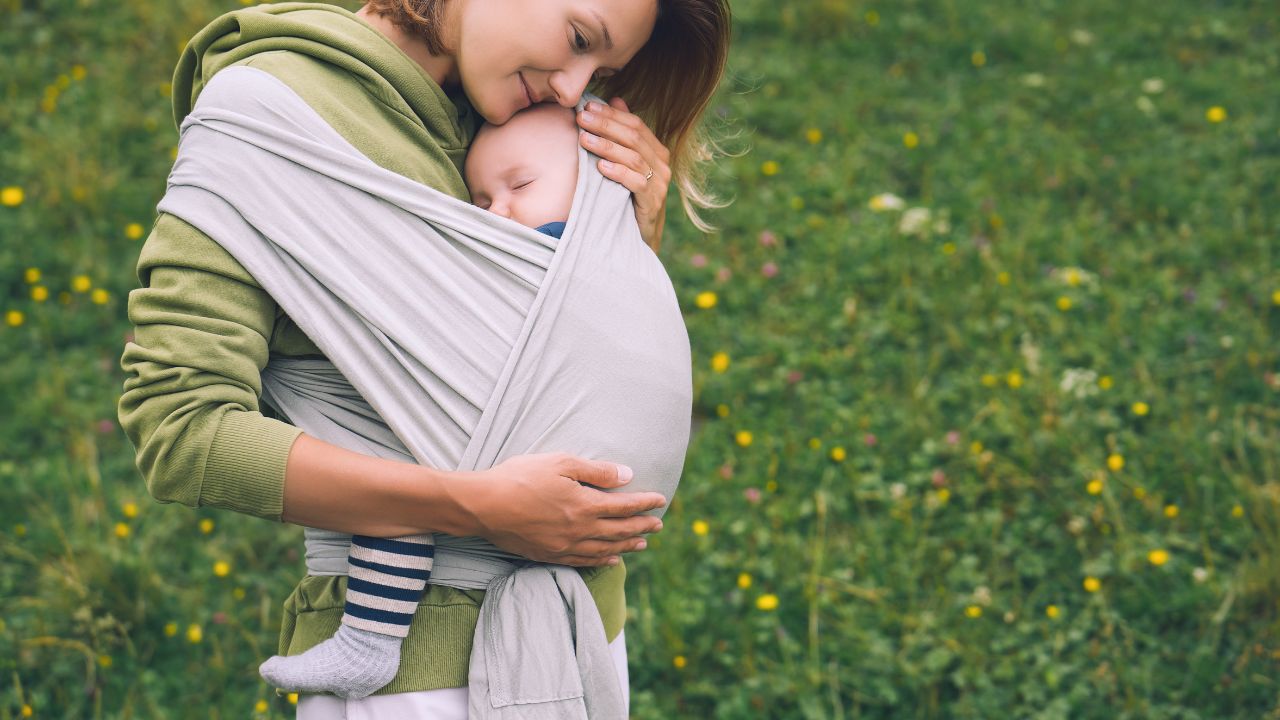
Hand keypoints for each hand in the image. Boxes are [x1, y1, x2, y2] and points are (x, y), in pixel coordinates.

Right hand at [456, 452, 666, 566]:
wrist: (483, 506)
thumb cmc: (519, 477)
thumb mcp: (560, 462)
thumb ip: (596, 471)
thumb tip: (628, 475)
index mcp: (584, 505)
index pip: (624, 506)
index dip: (645, 503)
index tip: (661, 500)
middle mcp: (580, 530)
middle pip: (620, 530)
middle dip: (642, 526)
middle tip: (659, 524)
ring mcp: (565, 546)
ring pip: (606, 548)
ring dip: (627, 545)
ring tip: (642, 543)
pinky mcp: (550, 555)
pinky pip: (585, 561)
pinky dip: (603, 560)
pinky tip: (612, 559)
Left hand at [577, 97, 670, 253]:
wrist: (639, 238)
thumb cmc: (628, 198)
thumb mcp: (625, 164)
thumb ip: (623, 135)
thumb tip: (616, 100)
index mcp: (656, 151)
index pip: (636, 125)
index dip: (611, 114)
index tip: (587, 106)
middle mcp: (662, 165)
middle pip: (634, 137)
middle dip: (605, 125)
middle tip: (580, 117)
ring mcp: (660, 184)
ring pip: (634, 157)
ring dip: (606, 146)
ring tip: (584, 139)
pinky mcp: (653, 202)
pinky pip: (636, 182)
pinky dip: (618, 172)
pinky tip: (600, 167)